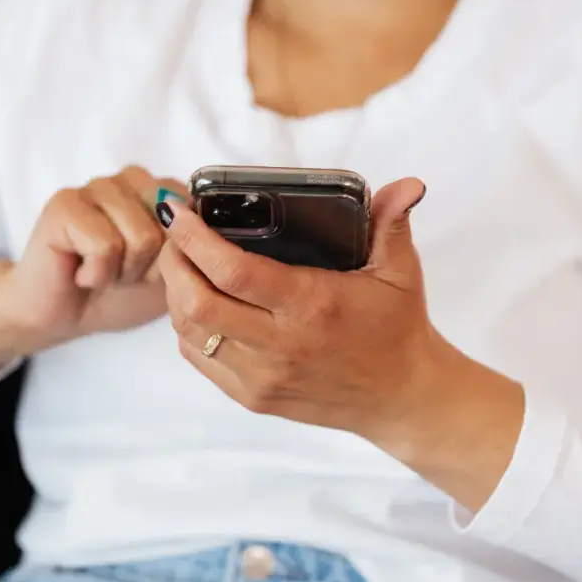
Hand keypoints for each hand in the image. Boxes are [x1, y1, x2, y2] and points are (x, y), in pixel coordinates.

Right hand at [0, 166, 184, 375]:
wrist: (64, 316)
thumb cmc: (119, 293)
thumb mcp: (173, 275)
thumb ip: (194, 248)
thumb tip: (202, 229)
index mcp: (162, 188)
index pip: (197, 216)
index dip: (178, 257)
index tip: (152, 269)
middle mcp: (131, 178)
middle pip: (172, 228)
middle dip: (151, 266)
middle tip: (122, 272)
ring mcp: (96, 185)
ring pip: (141, 237)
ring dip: (123, 272)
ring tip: (102, 272)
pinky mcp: (64, 203)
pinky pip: (105, 245)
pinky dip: (97, 274)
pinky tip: (81, 272)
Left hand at [157, 178, 525, 510]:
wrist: (401, 398)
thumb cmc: (397, 328)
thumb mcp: (400, 271)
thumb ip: (392, 223)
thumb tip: (408, 183)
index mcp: (312, 306)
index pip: (234, 272)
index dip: (195, 239)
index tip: (179, 211)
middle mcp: (281, 345)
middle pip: (197, 304)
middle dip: (173, 262)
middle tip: (174, 234)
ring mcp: (263, 377)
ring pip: (190, 333)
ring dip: (174, 293)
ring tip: (181, 262)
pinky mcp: (253, 398)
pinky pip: (198, 359)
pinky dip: (186, 326)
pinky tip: (194, 301)